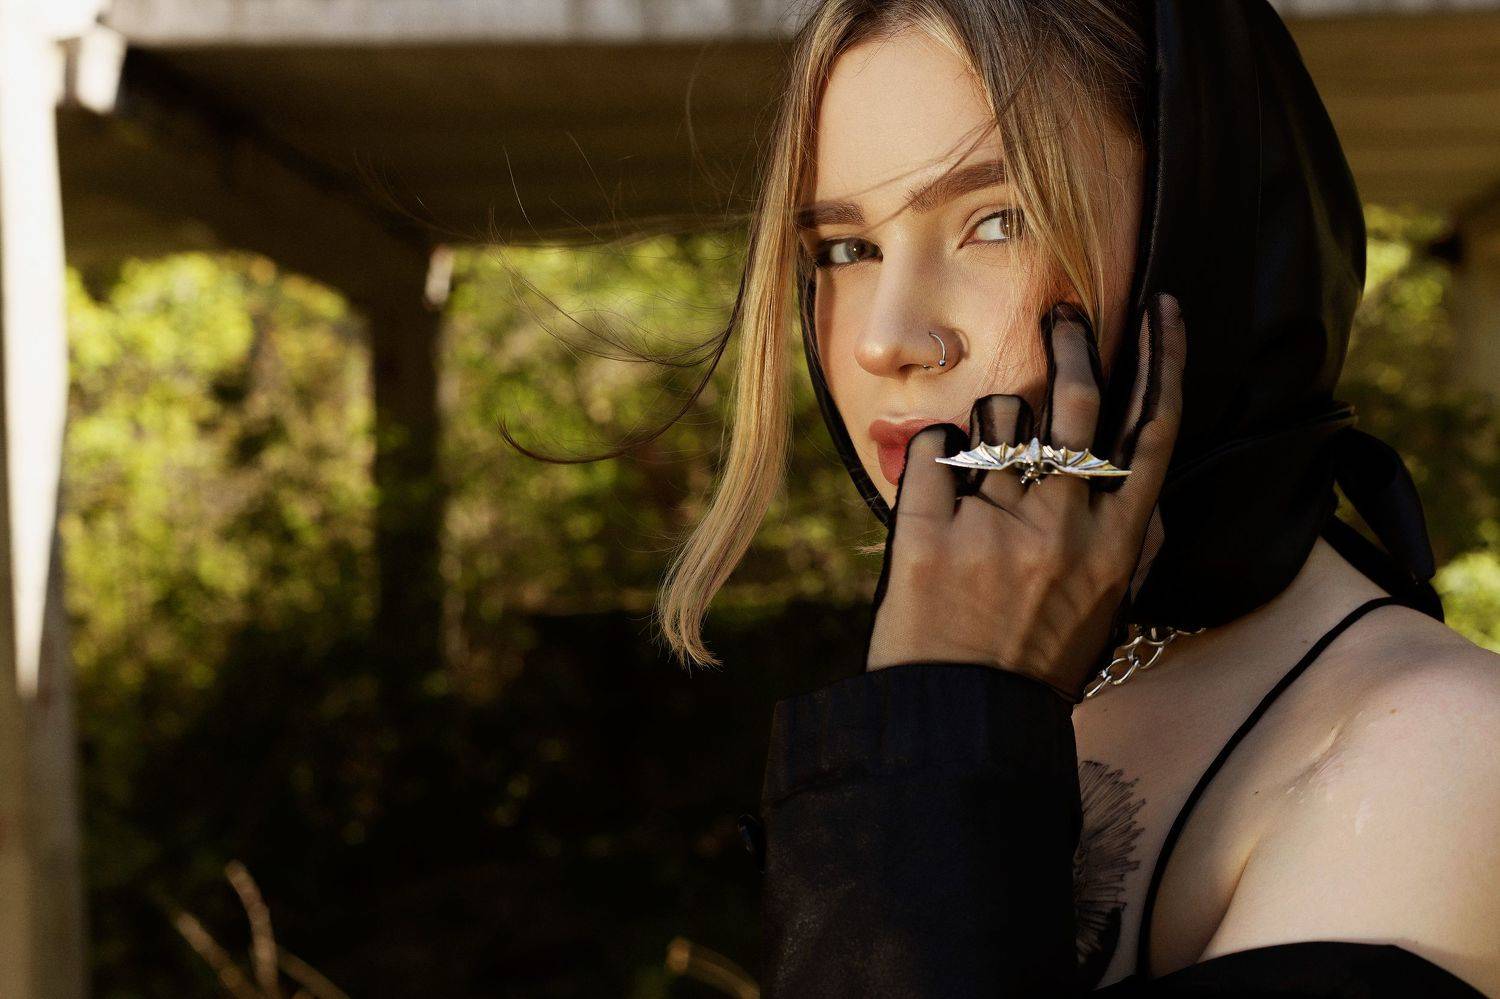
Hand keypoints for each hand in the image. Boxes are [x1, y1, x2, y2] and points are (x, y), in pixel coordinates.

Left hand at [864, 293, 1186, 701]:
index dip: (1162, 361)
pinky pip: (934, 447)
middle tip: (1061, 313)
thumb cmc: (1036, 662)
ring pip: (998, 418)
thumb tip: (1134, 472)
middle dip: (1073, 340)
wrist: (966, 719)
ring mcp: (997, 526)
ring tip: (980, 474)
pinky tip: (936, 487)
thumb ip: (1124, 540)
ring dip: (988, 428)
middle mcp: (1065, 525)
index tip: (1162, 310)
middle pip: (1077, 400)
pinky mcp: (930, 532)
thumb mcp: (1105, 606)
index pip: (1153, 431)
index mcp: (1115, 545)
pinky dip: (933, 452)